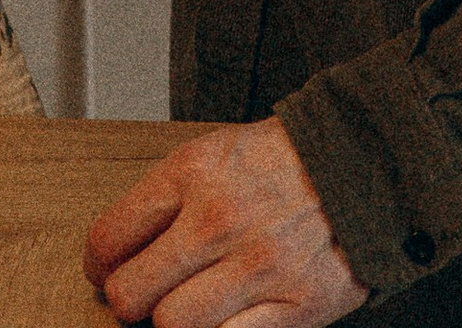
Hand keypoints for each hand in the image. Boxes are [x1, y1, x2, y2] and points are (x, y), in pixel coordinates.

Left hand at [85, 121, 365, 327]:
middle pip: (132, 291)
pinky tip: (221, 320)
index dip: (98, 264)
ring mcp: (257, 266)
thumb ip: (169, 197)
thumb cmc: (285, 160)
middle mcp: (218, 219)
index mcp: (193, 172)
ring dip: (171, 322)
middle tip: (138, 297)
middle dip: (126, 302)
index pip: (110, 236)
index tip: (104, 270)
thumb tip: (120, 248)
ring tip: (181, 308)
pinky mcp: (294, 306)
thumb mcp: (215, 152)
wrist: (363, 163)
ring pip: (173, 326)